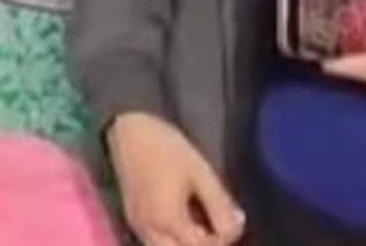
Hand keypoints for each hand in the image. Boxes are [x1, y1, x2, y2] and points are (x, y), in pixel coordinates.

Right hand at [108, 112, 245, 245]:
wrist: (128, 130)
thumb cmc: (167, 148)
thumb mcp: (201, 173)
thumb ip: (220, 205)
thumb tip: (236, 226)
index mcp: (168, 220)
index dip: (224, 237)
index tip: (233, 219)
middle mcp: (150, 229)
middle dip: (202, 244)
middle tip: (216, 228)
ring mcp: (138, 225)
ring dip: (184, 243)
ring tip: (200, 226)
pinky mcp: (132, 218)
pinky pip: (154, 242)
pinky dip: (171, 240)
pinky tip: (182, 223)